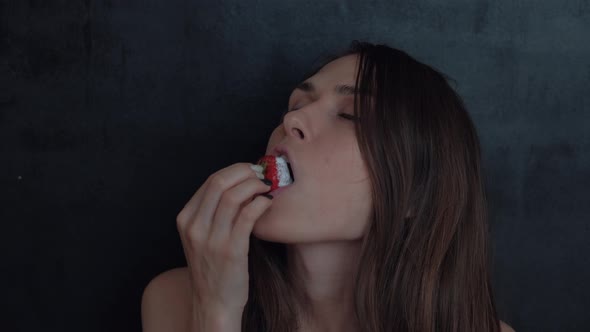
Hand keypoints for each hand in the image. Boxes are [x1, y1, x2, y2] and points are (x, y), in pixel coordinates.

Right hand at [176, 163, 272, 327]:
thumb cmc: (213, 268)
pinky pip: (248, 215)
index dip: (235, 170)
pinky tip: (268, 203)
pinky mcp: (230, 250)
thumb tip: (243, 184)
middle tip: (262, 174)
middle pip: (219, 182)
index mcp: (186, 219)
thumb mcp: (202, 237)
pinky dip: (261, 203)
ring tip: (267, 187)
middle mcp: (194, 227)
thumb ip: (214, 212)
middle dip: (245, 172)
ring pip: (233, 196)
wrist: (213, 303)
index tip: (251, 170)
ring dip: (255, 185)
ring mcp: (211, 238)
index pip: (210, 180)